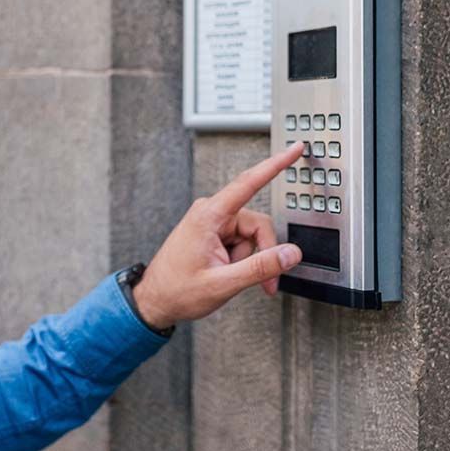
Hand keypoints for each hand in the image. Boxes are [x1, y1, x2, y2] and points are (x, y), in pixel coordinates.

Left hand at [132, 141, 304, 329]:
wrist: (155, 301)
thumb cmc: (177, 290)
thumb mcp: (223, 283)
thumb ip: (260, 267)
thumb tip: (290, 253)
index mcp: (209, 215)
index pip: (249, 183)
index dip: (275, 164)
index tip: (294, 149)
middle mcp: (211, 213)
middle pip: (258, 225)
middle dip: (263, 254)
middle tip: (264, 283)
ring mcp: (213, 223)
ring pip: (252, 237)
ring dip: (250, 261)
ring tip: (231, 278)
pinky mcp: (214, 233)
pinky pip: (242, 243)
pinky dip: (242, 261)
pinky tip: (227, 273)